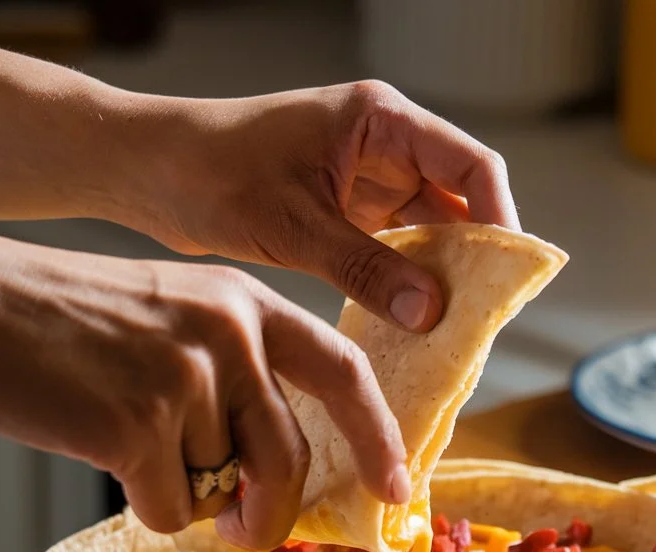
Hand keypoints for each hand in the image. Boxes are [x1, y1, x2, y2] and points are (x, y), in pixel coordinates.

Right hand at [0, 216, 407, 548]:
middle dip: (271, 511)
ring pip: (221, 486)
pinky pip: (171, 509)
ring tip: (123, 433)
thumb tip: (270, 479)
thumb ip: (235, 384)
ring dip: (181, 488)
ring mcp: (188, 377)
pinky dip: (142, 503)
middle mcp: (229, 334)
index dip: (377, 435)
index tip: (395, 486)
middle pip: (289, 457)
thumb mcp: (173, 320)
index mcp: (245, 301)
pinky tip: (99, 446)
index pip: (343, 370)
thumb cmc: (63, 321)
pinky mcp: (140, 425)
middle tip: (241, 529)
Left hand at [119, 81, 519, 331]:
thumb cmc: (210, 174)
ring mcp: (364, 179)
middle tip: (484, 316)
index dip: (500, 219)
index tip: (507, 276)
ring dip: (440, 275)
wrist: (148, 172)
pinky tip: (411, 319)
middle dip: (473, 258)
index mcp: (379, 120)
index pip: (470, 166)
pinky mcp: (344, 210)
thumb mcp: (294, 228)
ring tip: (453, 327)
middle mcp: (382, 145)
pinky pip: (393, 247)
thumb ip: (366, 268)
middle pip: (457, 201)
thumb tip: (432, 312)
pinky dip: (405, 281)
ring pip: (428, 229)